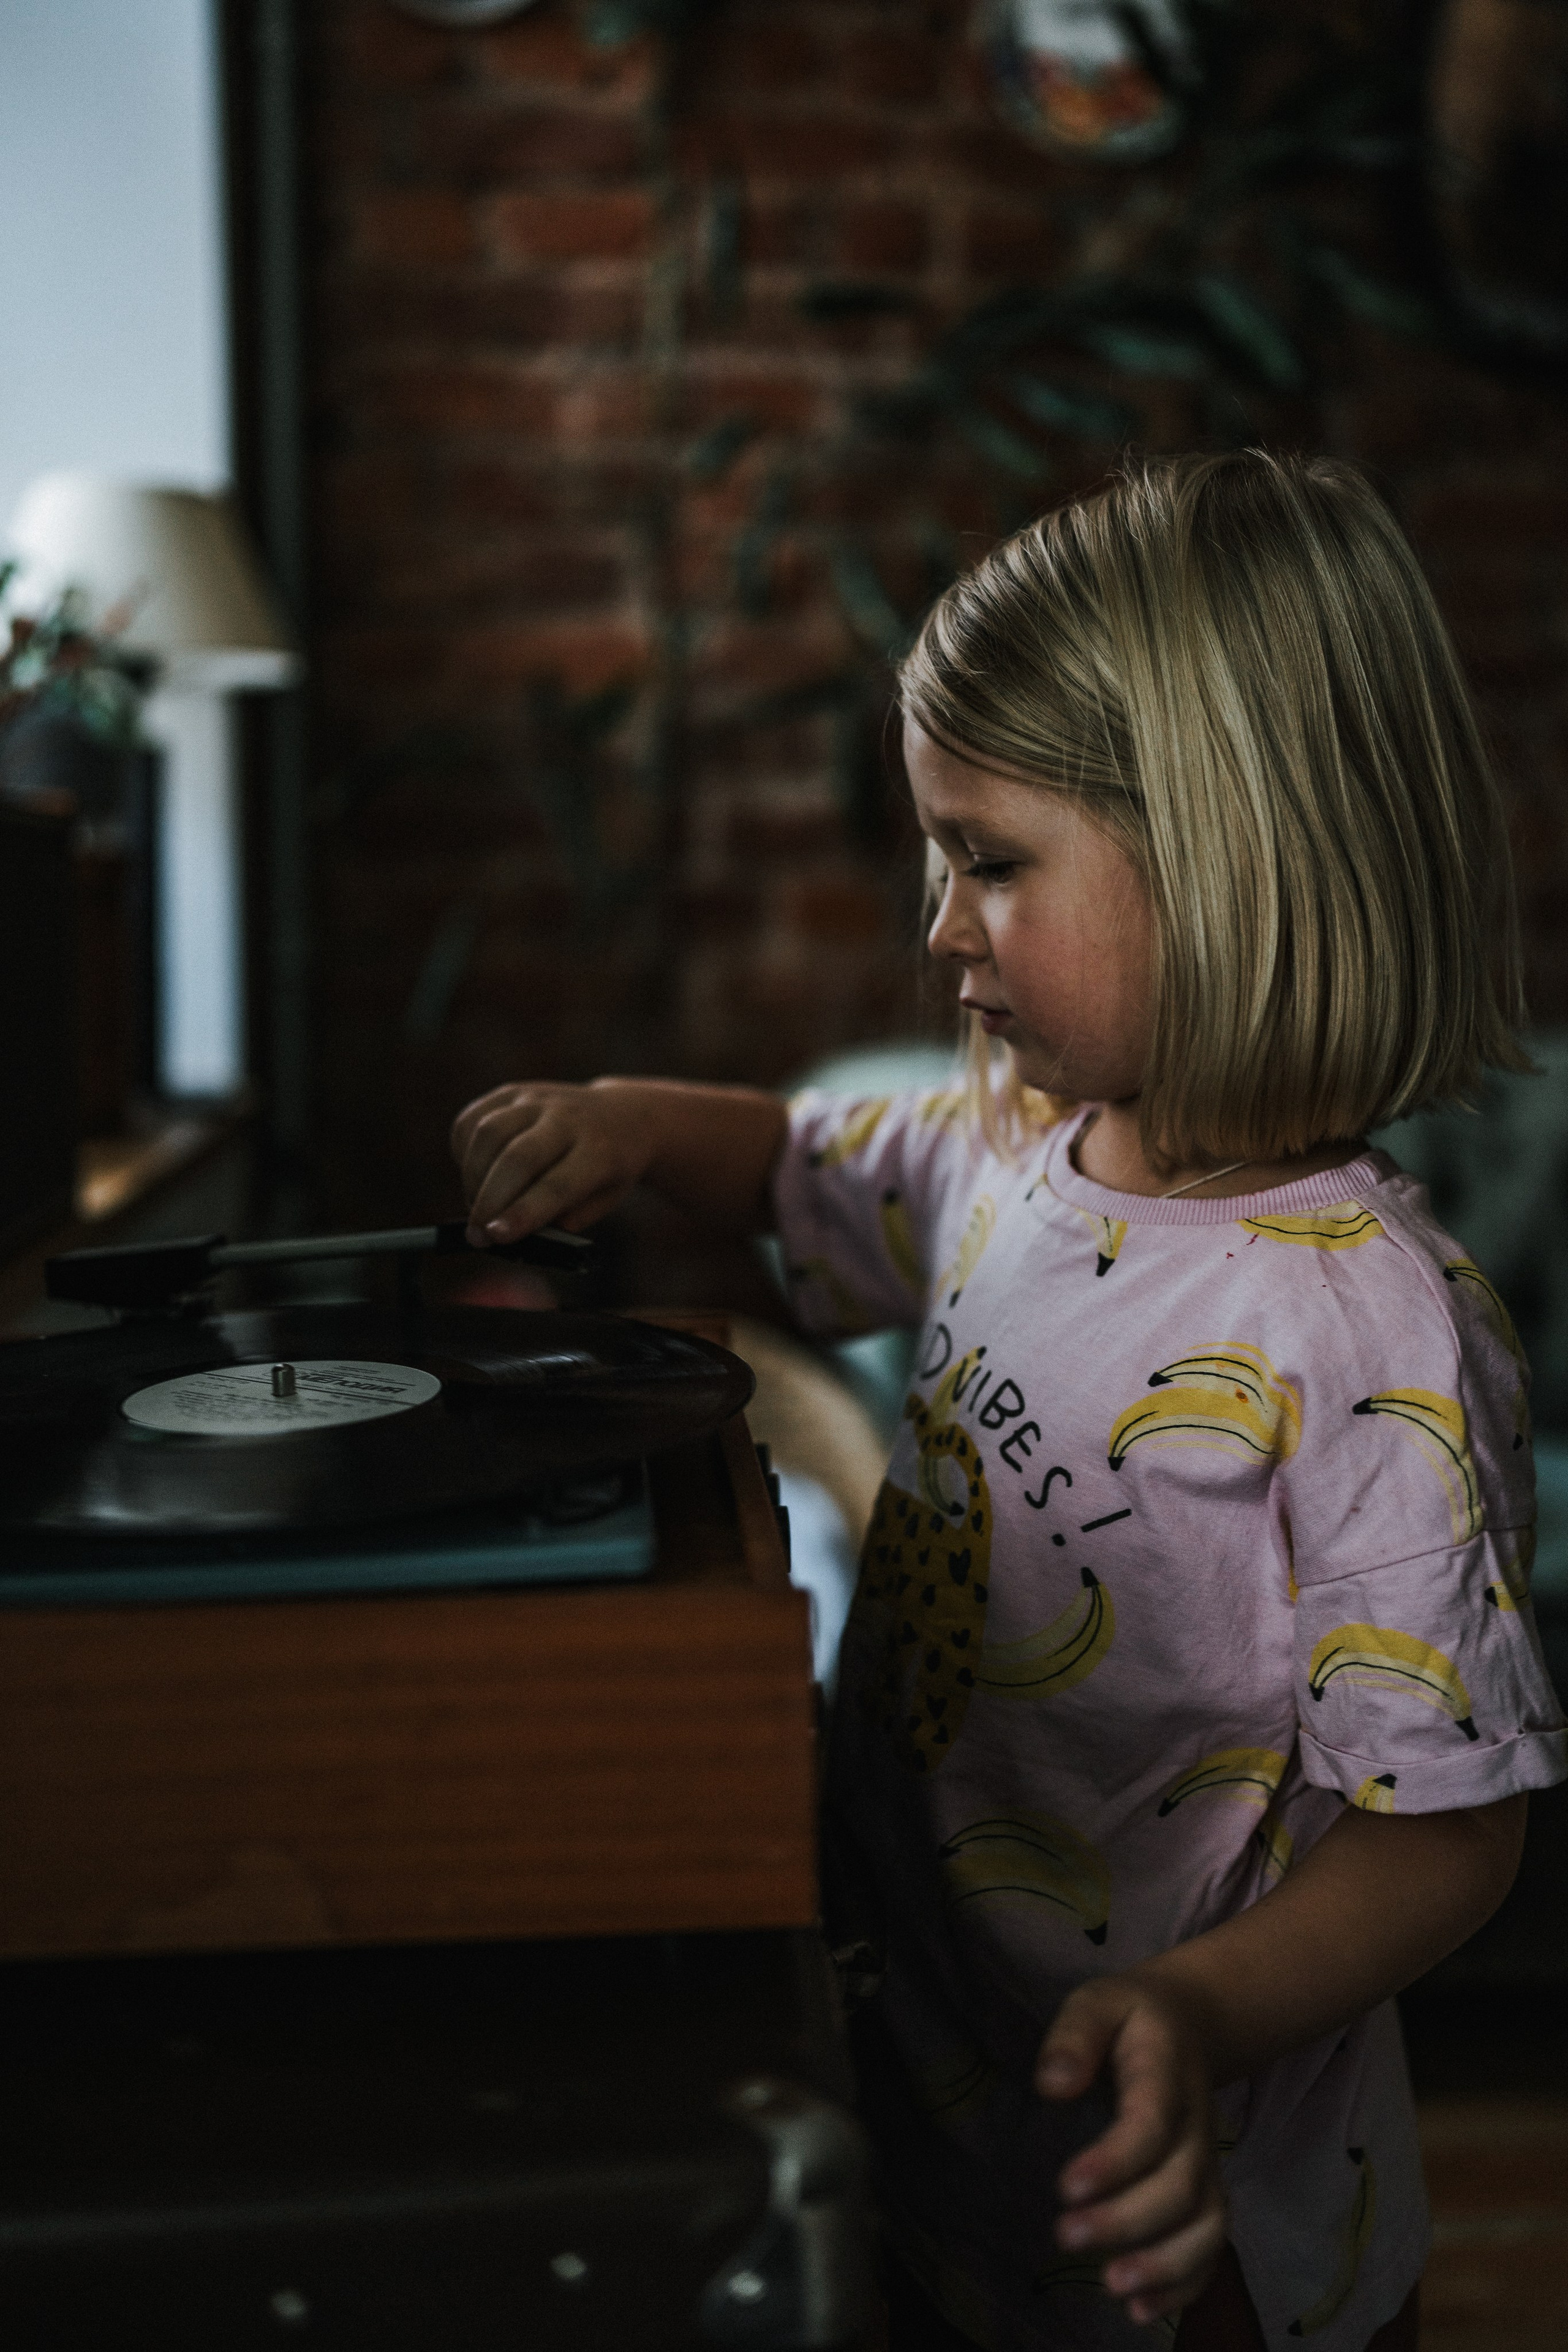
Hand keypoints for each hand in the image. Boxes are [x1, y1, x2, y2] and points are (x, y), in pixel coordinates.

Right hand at [450, 1079, 654, 1244]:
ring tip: (479, 1205)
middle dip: (489, 1201)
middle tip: (477, 1235)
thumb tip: (507, 1232)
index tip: (494, 1236)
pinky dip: (464, 1154)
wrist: (621, 1116)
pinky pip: (472, 1121)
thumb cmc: (606, 1170)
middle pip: (517, 1157)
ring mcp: (537, 1098)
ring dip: (472, 1178)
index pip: (556, 1184)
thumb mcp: (601, 1200)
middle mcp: (568, 1117)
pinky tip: (477, 1173)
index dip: (522, 1212)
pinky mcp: (511, 1091)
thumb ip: (559, 1219)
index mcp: (599, 1150)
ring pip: (488, 1133)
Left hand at [1036, 1973, 1226, 2326]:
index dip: (1116, 2160)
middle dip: (1128, 2220)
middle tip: (1067, 2236)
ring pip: (1207, 2225)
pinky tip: (1140, 2309)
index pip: (1152, 2123)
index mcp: (1167, 2073)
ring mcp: (1207, 2163)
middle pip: (1180, 2185)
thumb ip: (1075, 2035)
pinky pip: (1211, 2246)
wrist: (1190, 2023)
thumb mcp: (1097, 2002)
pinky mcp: (1206, 2192)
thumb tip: (1052, 2085)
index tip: (1067, 2187)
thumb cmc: (1128, 2017)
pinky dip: (1185, 2284)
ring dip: (1165, 2264)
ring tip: (1113, 2288)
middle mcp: (1197, 2126)